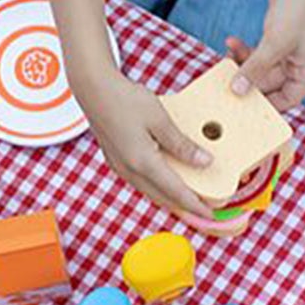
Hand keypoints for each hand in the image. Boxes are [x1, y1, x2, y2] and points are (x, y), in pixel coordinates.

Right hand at [76, 66, 215, 215]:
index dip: (195, 205)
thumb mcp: (160, 119)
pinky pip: (141, 183)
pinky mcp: (116, 161)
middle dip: (184, 207)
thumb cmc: (125, 99)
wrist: (93, 90)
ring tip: (188, 199)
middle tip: (203, 211)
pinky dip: (157, 188)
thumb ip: (181, 144)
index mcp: (142, 162)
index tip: (211, 215)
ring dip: (170, 199)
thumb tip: (205, 162)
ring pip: (150, 192)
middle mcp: (129, 171)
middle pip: (162, 198)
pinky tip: (166, 182)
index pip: (175, 191)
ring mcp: (120, 168)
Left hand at [228, 0, 304, 111]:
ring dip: (243, 64)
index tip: (241, 107)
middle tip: (225, 81)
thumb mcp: (274, 43)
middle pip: (270, 86)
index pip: (287, 100)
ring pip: (261, 69)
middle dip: (247, 81)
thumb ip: (255, 69)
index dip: (265, 105)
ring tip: (226, 56)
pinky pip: (259, 55)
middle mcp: (302, 65)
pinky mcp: (279, 42)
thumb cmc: (298, 8)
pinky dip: (246, 51)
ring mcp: (290, 54)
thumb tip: (237, 90)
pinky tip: (231, 42)